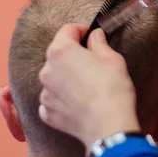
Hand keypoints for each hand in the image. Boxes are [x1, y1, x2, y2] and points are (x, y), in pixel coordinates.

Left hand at [38, 25, 140, 148]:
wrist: (108, 126)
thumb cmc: (112, 89)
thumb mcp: (112, 59)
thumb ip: (99, 43)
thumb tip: (95, 35)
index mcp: (61, 51)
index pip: (67, 30)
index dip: (81, 30)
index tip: (92, 36)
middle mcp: (47, 70)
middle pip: (58, 54)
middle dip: (73, 54)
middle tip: (92, 61)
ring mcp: (45, 93)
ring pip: (54, 77)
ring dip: (66, 76)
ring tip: (86, 85)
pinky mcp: (47, 113)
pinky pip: (52, 98)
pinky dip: (62, 97)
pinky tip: (78, 101)